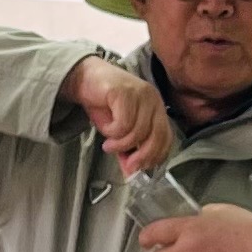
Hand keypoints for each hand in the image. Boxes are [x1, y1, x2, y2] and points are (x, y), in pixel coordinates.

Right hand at [65, 55, 174, 174]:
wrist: (84, 79)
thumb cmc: (103, 104)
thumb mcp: (118, 132)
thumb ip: (127, 149)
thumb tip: (131, 173)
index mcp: (157, 109)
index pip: (167, 138)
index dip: (155, 156)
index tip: (138, 167)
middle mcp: (153, 100)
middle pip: (157, 136)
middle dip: (142, 156)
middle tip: (126, 164)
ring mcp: (140, 94)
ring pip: (139, 132)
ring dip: (121, 144)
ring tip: (108, 144)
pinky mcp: (125, 91)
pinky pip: (124, 123)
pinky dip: (113, 132)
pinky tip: (106, 130)